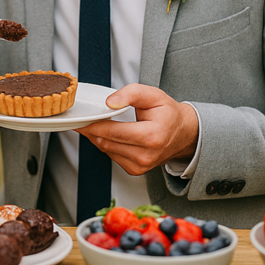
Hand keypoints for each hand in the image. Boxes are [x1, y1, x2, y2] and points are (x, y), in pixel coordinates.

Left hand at [75, 83, 198, 175]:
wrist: (183, 134)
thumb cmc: (167, 113)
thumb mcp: (153, 95)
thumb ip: (131, 94)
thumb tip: (110, 103)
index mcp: (152, 137)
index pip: (113, 132)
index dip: (93, 124)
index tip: (81, 117)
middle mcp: (146, 155)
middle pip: (106, 142)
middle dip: (91, 129)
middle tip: (81, 118)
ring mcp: (141, 166)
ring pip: (106, 150)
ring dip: (97, 136)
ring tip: (95, 123)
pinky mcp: (135, 170)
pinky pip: (111, 156)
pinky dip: (106, 144)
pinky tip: (109, 134)